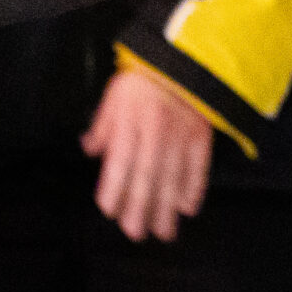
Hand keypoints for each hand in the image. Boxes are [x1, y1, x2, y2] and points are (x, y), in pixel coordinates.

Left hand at [83, 66, 211, 241]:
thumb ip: (102, 125)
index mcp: (131, 119)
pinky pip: (199, 166)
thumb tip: (89, 149)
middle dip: (140, 207)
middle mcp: (157, 130)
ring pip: (173, 177)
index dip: (114, 187)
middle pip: (147, 175)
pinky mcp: (202, 135)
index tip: (108, 210)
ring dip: (167, 207)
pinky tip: (187, 208)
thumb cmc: (142, 79)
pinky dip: (194, 188)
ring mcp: (182, 134)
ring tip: (163, 232)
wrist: (181, 58)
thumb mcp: (114, 95)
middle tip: (134, 233)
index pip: (121, 160)